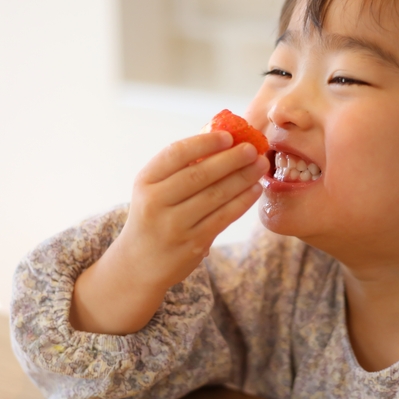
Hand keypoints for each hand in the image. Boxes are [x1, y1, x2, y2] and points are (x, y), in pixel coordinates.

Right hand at [70, 131, 267, 333]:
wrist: (138, 263)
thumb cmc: (154, 216)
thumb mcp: (154, 189)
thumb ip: (181, 168)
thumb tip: (224, 140)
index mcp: (145, 181)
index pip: (175, 154)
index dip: (204, 143)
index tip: (228, 136)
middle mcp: (156, 202)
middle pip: (199, 174)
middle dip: (230, 159)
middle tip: (252, 149)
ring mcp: (174, 225)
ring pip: (215, 196)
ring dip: (242, 178)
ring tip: (260, 165)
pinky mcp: (192, 244)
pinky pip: (223, 217)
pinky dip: (242, 201)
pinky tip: (255, 189)